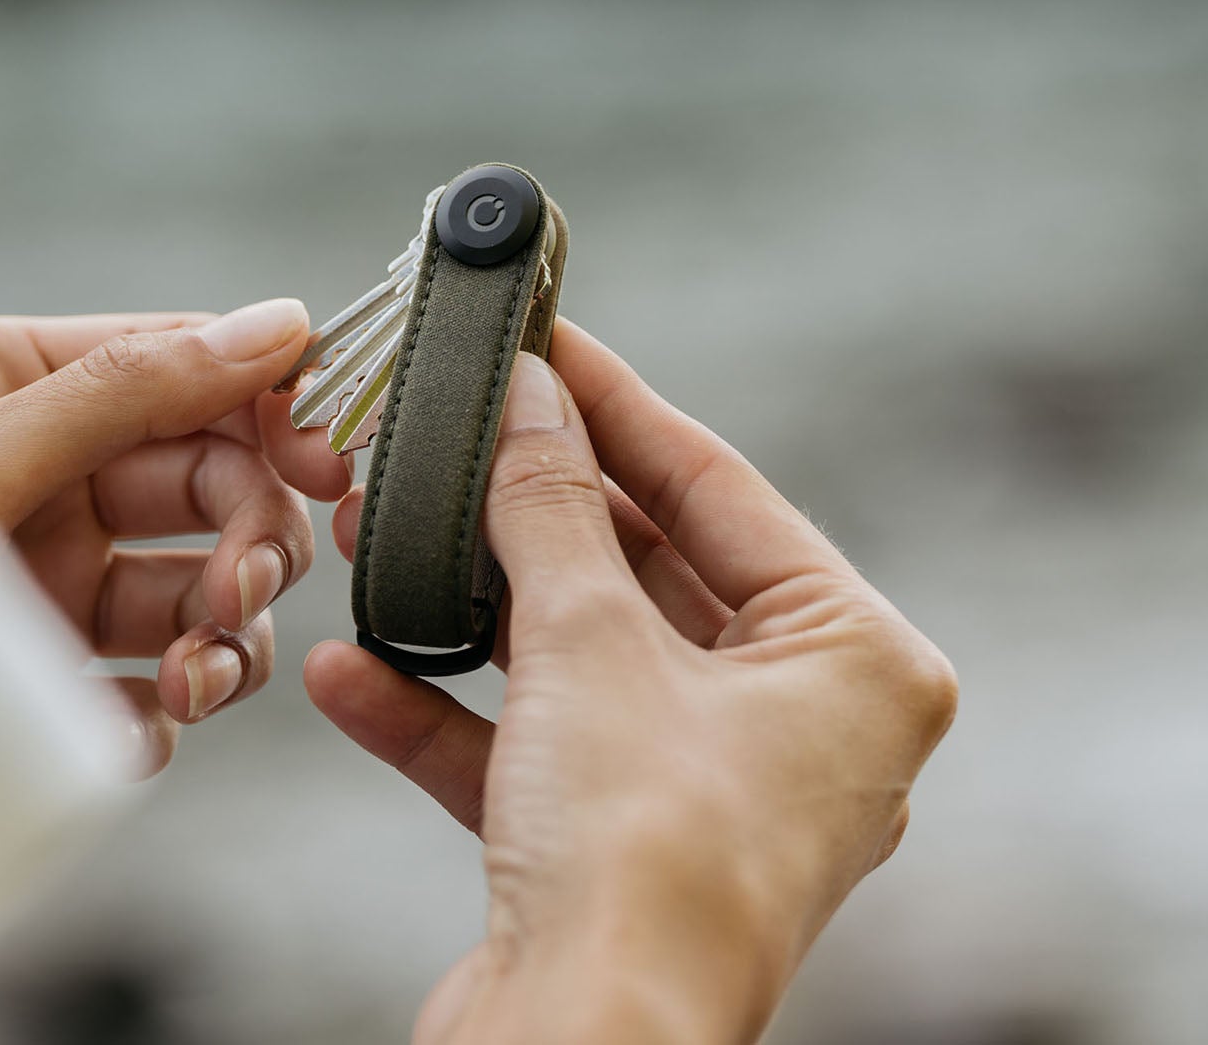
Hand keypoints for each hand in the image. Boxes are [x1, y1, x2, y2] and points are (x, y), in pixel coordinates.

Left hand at [0, 300, 350, 773]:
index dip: (270, 414)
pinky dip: (171, 711)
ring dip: (226, 637)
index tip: (327, 466)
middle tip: (237, 596)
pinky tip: (132, 730)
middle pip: (214, 486)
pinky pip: (161, 683)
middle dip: (246, 542)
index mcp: (20, 385)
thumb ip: (131, 388)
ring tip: (193, 686)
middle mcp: (51, 474)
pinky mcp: (57, 671)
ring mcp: (57, 574)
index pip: (186, 370)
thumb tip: (279, 324)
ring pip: (203, 589)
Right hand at [304, 322, 957, 1042]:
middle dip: (527, 513)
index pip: (722, 490)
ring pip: (585, 659)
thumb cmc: (642, 865)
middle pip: (648, 571)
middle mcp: (804, 727)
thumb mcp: (586, 644)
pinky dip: (452, 714)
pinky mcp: (629, 849)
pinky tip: (351, 672)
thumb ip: (550, 504)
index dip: (618, 407)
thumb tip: (527, 397)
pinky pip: (541, 748)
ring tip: (379, 539)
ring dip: (474, 611)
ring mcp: (716, 793)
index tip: (546, 341)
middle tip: (450, 432)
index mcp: (857, 663)